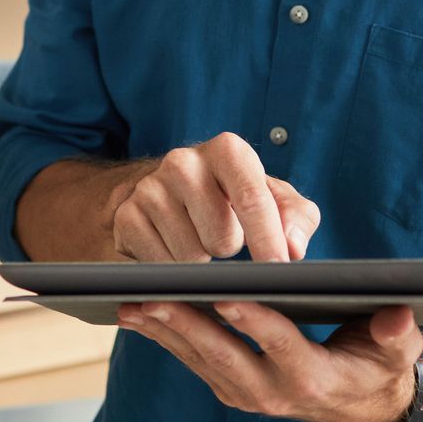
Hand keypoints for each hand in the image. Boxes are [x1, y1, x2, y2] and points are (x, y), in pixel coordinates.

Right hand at [108, 132, 320, 262]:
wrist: (166, 190)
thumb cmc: (230, 196)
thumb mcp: (273, 199)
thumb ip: (297, 218)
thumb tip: (294, 248)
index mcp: (227, 151)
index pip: (252, 199)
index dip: (269, 240)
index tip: (278, 270)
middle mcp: (183, 162)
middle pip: (221, 239)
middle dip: (229, 249)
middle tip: (222, 235)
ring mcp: (149, 189)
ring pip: (190, 258)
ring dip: (200, 262)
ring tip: (196, 238)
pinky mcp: (125, 216)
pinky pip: (159, 268)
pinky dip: (172, 269)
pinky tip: (172, 248)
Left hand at [117, 300, 422, 421]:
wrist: (360, 405)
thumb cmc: (378, 365)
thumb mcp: (397, 351)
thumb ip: (396, 332)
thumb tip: (396, 315)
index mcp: (312, 378)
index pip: (280, 345)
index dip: (253, 321)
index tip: (225, 296)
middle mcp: (273, 392)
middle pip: (223, 355)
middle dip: (184, 325)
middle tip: (150, 298)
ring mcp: (246, 393)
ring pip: (199, 359)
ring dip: (162, 331)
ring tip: (129, 302)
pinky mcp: (229, 387)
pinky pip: (191, 360)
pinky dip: (163, 337)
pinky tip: (138, 312)